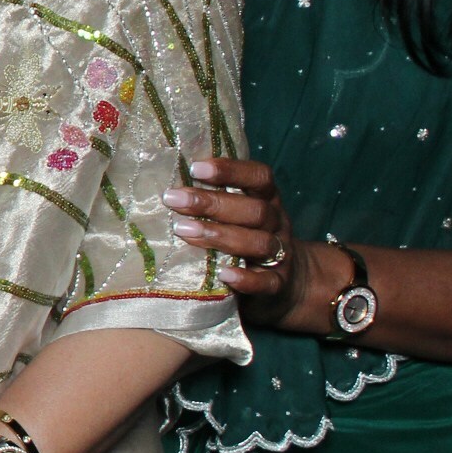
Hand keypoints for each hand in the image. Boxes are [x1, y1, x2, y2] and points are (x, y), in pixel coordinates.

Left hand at [165, 157, 327, 329]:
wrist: (288, 282)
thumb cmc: (246, 236)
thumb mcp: (238, 212)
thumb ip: (214, 196)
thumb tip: (162, 182)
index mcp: (267, 199)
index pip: (259, 177)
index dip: (231, 170)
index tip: (195, 168)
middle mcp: (277, 224)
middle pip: (254, 210)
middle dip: (212, 203)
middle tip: (173, 199)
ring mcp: (280, 255)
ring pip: (260, 242)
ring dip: (220, 236)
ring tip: (183, 231)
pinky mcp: (278, 284)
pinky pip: (267, 282)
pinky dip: (246, 279)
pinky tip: (223, 275)